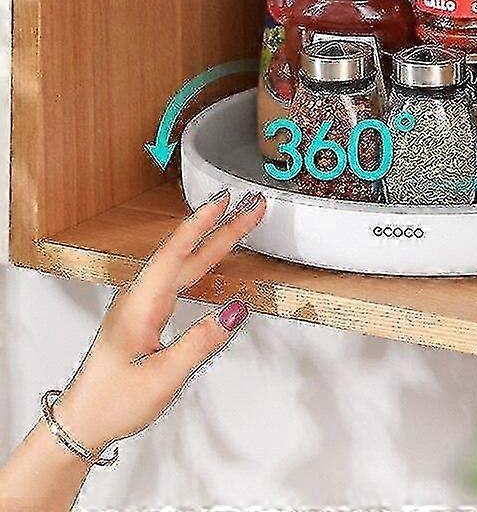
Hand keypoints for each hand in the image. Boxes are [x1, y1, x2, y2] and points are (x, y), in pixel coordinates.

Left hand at [54, 188, 264, 454]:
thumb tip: (235, 311)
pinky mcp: (144, 313)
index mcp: (141, 305)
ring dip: (211, 242)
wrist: (82, 420)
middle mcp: (139, 297)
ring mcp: (140, 304)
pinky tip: (209, 260)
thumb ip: (202, 342)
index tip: (224, 201)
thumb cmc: (113, 401)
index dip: (201, 224)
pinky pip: (176, 278)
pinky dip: (198, 261)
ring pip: (182, 264)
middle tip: (249, 207)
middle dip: (220, 228)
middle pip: (185, 253)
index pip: (176, 253)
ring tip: (238, 225)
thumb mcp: (164, 377)